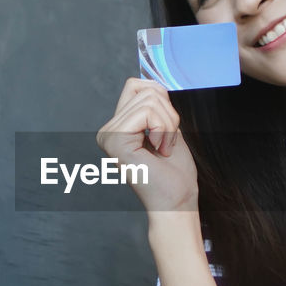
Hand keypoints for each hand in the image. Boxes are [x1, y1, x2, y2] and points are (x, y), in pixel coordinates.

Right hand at [96, 78, 198, 212]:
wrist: (177, 203)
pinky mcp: (114, 140)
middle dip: (169, 114)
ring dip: (168, 124)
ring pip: (149, 98)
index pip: (138, 85)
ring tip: (163, 148)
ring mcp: (108, 135)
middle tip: (167, 143)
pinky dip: (164, 129)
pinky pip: (147, 112)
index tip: (167, 132)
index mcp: (119, 127)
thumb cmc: (175, 174)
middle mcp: (108, 130)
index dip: (163, 101)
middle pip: (145, 89)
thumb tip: (153, 83)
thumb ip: (157, 106)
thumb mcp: (168, 129)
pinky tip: (159, 150)